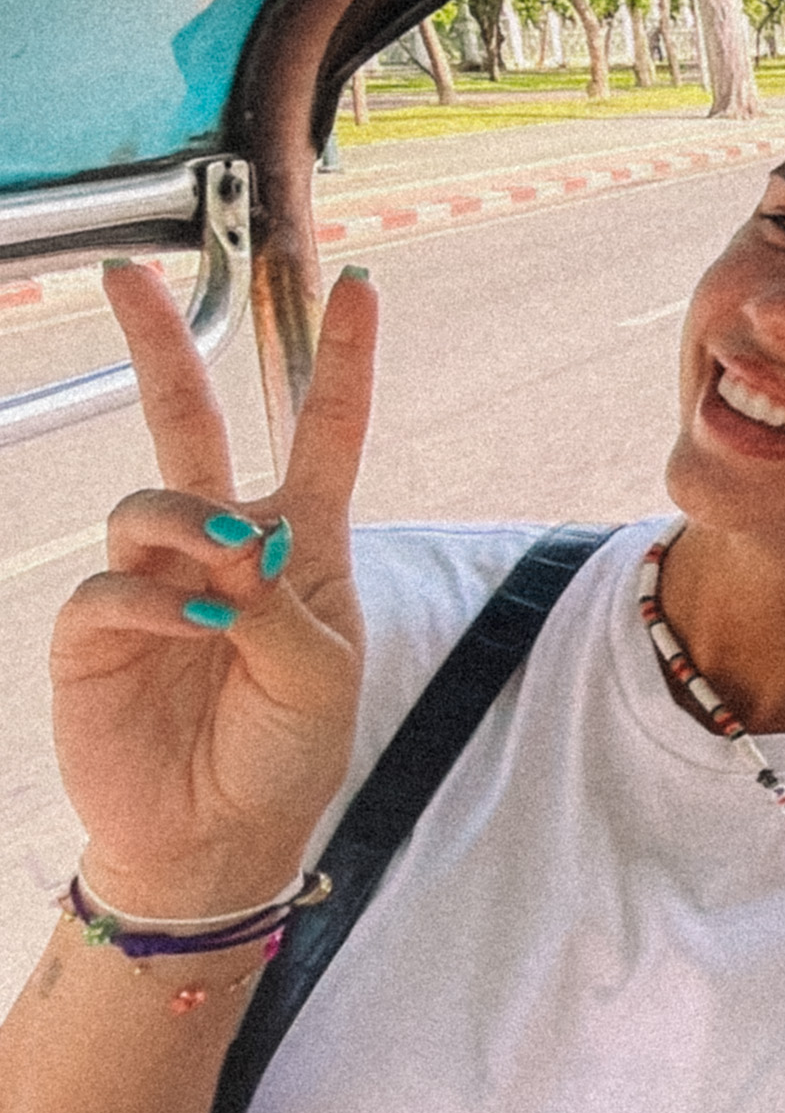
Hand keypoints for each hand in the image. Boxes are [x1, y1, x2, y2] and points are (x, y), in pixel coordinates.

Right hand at [49, 262, 377, 917]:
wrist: (216, 837)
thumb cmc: (286, 750)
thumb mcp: (321, 674)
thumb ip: (283, 599)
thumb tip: (230, 544)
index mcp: (300, 543)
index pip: (322, 433)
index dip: (340, 362)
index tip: (360, 287)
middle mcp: (221, 544)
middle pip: (189, 423)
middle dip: (162, 345)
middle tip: (129, 275)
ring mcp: (153, 579)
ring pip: (152, 499)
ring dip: (190, 524)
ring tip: (225, 576)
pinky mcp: (97, 629)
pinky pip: (112, 583)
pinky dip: (154, 603)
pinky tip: (189, 633)